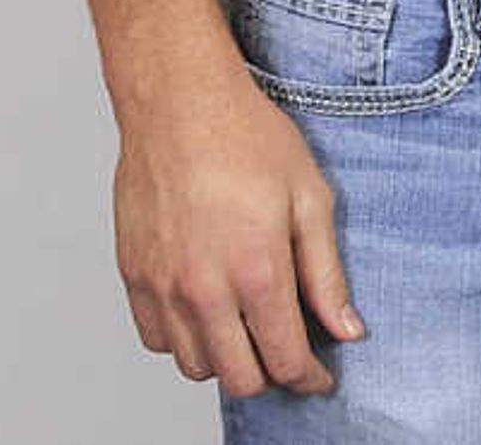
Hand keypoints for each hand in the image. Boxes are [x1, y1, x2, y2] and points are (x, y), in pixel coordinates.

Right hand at [112, 64, 366, 398]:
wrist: (179, 102)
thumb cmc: (247, 138)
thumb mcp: (310, 198)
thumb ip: (326, 275)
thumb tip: (346, 330)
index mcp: (256, 271)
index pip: (285, 361)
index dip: (310, 377)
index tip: (319, 373)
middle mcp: (204, 289)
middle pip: (239, 379)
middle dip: (270, 374)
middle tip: (286, 349)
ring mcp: (163, 286)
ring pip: (195, 366)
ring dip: (225, 358)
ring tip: (245, 324)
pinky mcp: (134, 275)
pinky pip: (157, 339)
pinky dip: (183, 338)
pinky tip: (206, 308)